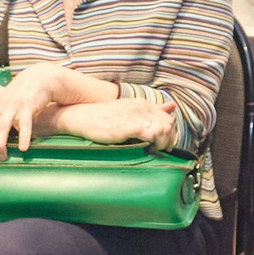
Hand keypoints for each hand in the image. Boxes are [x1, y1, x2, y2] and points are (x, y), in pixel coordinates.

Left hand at [0, 64, 70, 158]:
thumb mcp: (2, 105)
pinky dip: (23, 137)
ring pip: (1, 127)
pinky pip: (24, 123)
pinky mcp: (28, 106)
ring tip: (3, 157)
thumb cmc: (18, 96)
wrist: (37, 78)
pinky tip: (23, 148)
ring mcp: (12, 106)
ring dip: (0, 144)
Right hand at [52, 97, 176, 146]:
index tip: (164, 144)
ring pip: (164, 128)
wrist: (81, 117)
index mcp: (142, 103)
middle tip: (161, 150)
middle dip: (169, 139)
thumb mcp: (127, 111)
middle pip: (168, 124)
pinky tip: (148, 148)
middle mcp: (141, 107)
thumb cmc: (102, 117)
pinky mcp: (129, 125)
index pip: (167, 117)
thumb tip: (172, 106)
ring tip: (155, 150)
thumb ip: (150, 110)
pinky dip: (155, 142)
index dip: (170, 133)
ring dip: (164, 142)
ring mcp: (136, 115)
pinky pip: (152, 133)